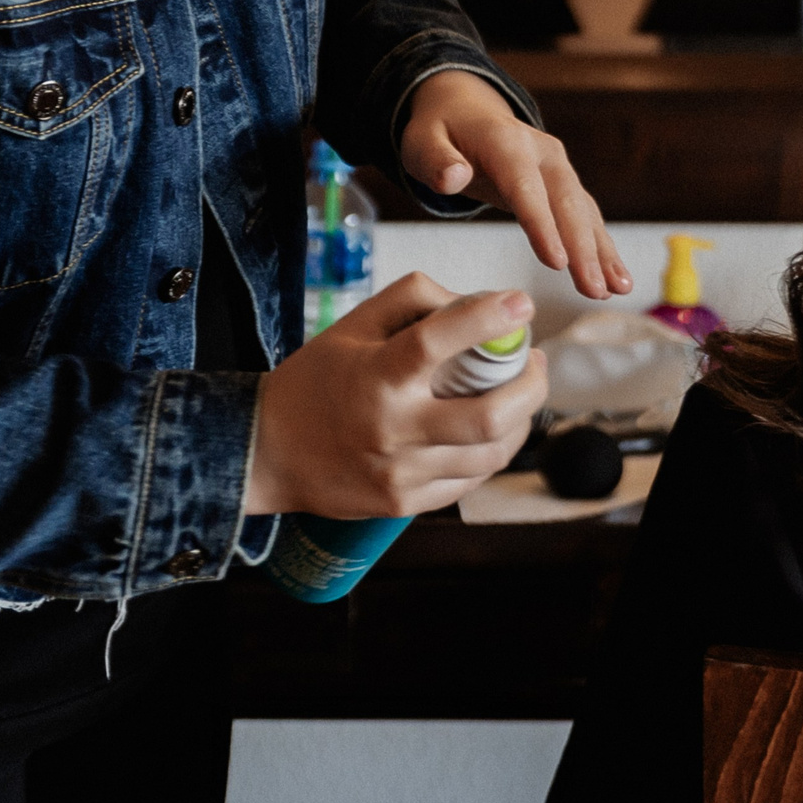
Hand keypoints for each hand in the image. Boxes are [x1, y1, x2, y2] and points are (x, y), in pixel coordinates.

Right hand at [243, 273, 549, 517]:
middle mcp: (392, 428)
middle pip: (488, 415)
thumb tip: (471, 300)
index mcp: (376, 375)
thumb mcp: (351, 326)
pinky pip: (470, 479)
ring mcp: (401, 473)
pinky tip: (494, 430)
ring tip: (521, 394)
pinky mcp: (404, 503)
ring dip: (522, 419)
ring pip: (490, 453)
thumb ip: (410, 300)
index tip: (521, 301)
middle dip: (531, 386)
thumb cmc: (315, 381)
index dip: (487, 318)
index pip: (438, 341)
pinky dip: (493, 451)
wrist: (266, 453)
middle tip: (536, 361)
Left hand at [400, 70, 632, 298]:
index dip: (542, 225)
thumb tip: (453, 178)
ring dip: (602, 251)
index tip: (557, 263)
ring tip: (619, 289)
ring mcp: (557, 167)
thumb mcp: (422, 142)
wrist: (465, 111)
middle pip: (566, 202)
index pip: (525, 187)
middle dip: (583, 249)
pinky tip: (615, 279)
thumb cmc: (439, 132)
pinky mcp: (563, 184)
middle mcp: (541, 152)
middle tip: (594, 291)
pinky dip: (602, 248)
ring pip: (584, 211)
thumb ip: (435, 161)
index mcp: (505, 141)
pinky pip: (586, 217)